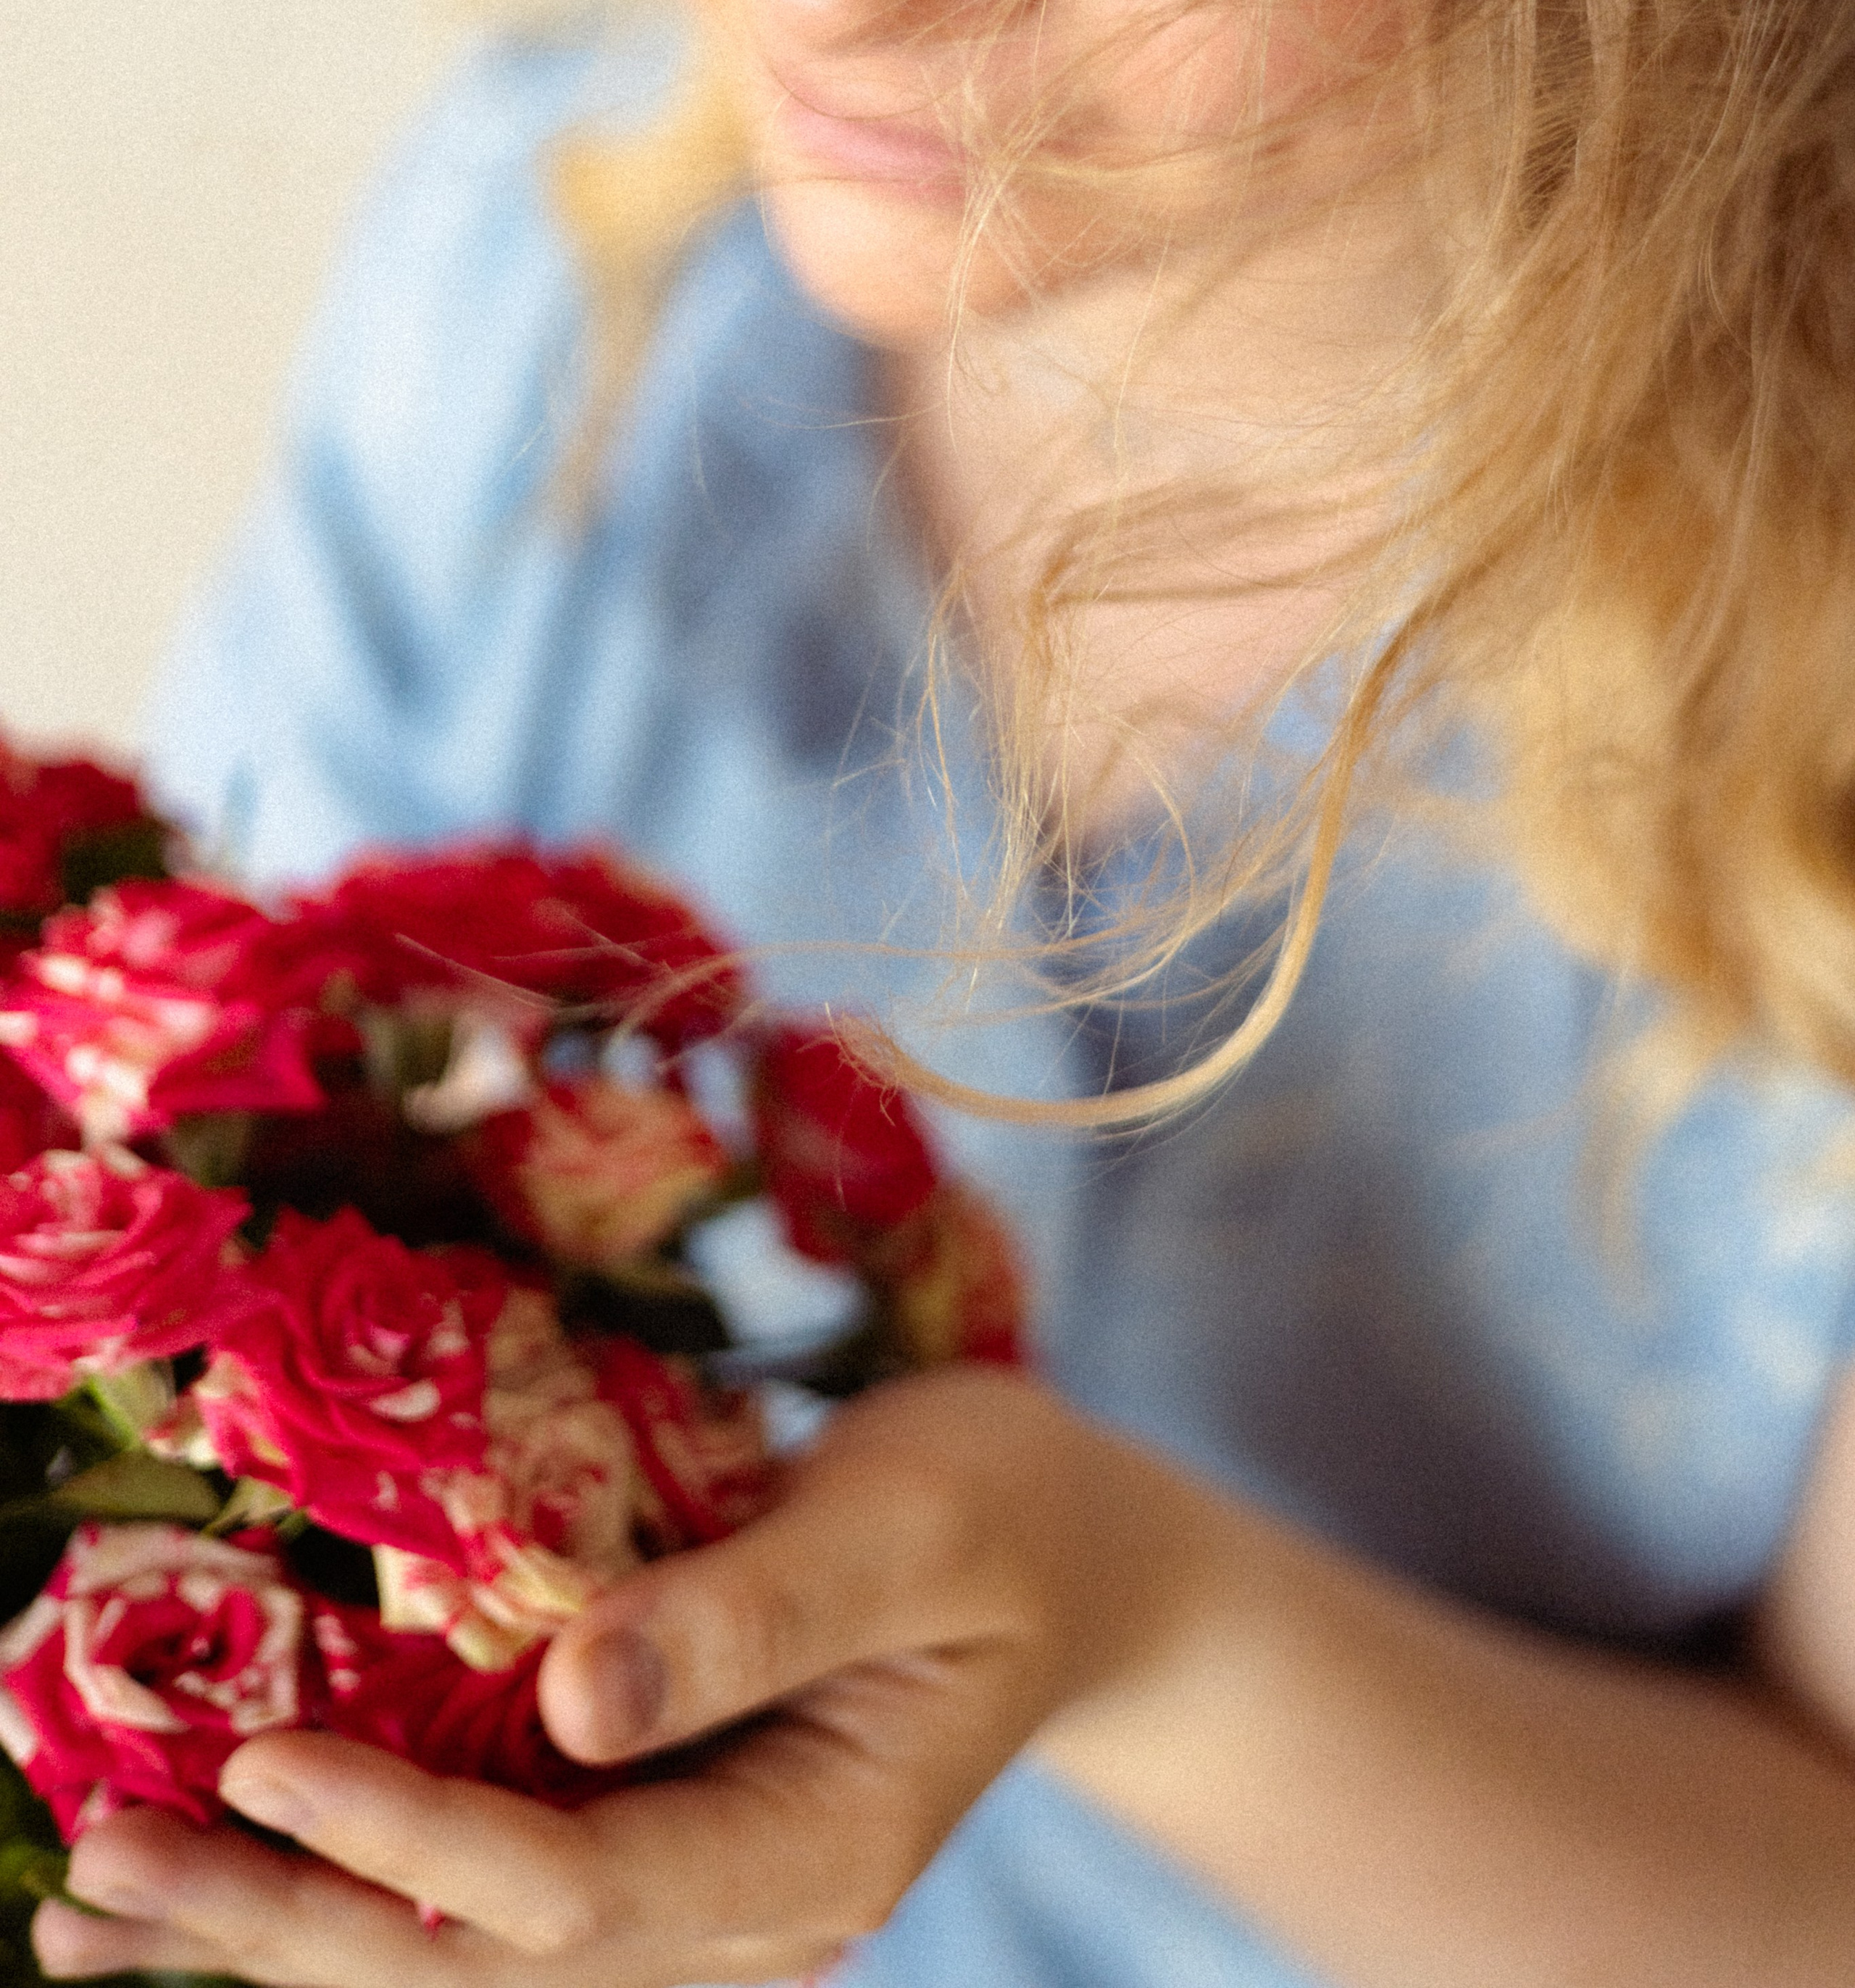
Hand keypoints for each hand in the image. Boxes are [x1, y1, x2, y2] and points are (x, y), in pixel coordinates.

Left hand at [33, 1368, 1183, 1987]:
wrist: (1074, 1558)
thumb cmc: (1005, 1509)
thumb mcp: (913, 1522)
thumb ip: (754, 1611)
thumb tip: (571, 1702)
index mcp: (814, 1851)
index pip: (576, 1893)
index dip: (412, 1844)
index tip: (263, 1770)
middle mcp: (735, 1910)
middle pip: (483, 1962)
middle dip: (287, 1927)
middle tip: (98, 1880)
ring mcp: (688, 1885)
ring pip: (460, 1950)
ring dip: (280, 1929)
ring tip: (93, 1908)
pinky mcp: (646, 1824)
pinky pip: (479, 1882)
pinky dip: (348, 1879)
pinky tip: (228, 1859)